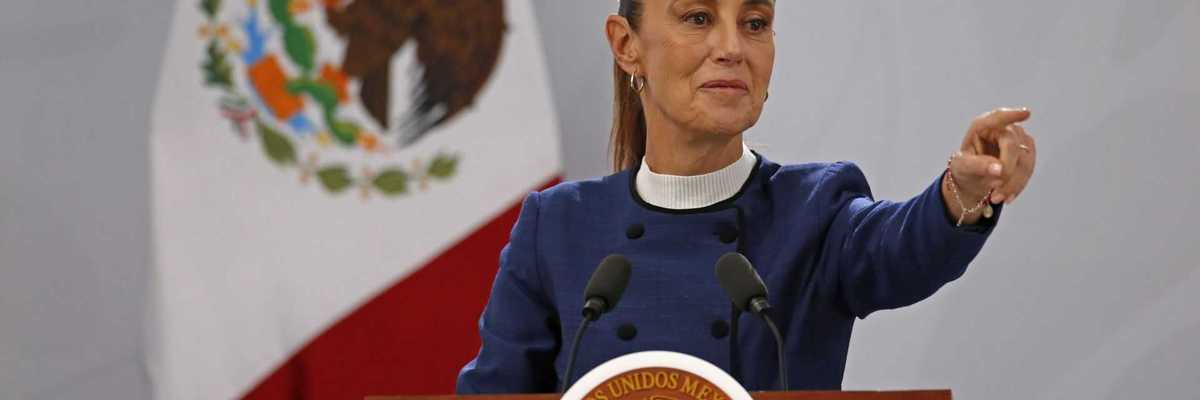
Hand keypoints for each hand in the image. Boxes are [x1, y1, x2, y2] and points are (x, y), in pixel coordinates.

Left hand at [943, 107, 1037, 223]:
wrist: (973, 181)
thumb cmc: (965, 168)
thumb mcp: (962, 167)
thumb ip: (978, 166)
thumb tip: (998, 169)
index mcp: (982, 126)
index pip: (998, 117)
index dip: (1012, 115)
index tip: (1026, 114)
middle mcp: (1002, 129)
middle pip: (1013, 146)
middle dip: (1006, 172)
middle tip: (995, 193)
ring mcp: (1017, 139)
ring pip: (1025, 160)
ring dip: (1013, 183)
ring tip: (997, 198)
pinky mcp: (1027, 152)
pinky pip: (1029, 169)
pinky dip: (1018, 185)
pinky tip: (1008, 196)